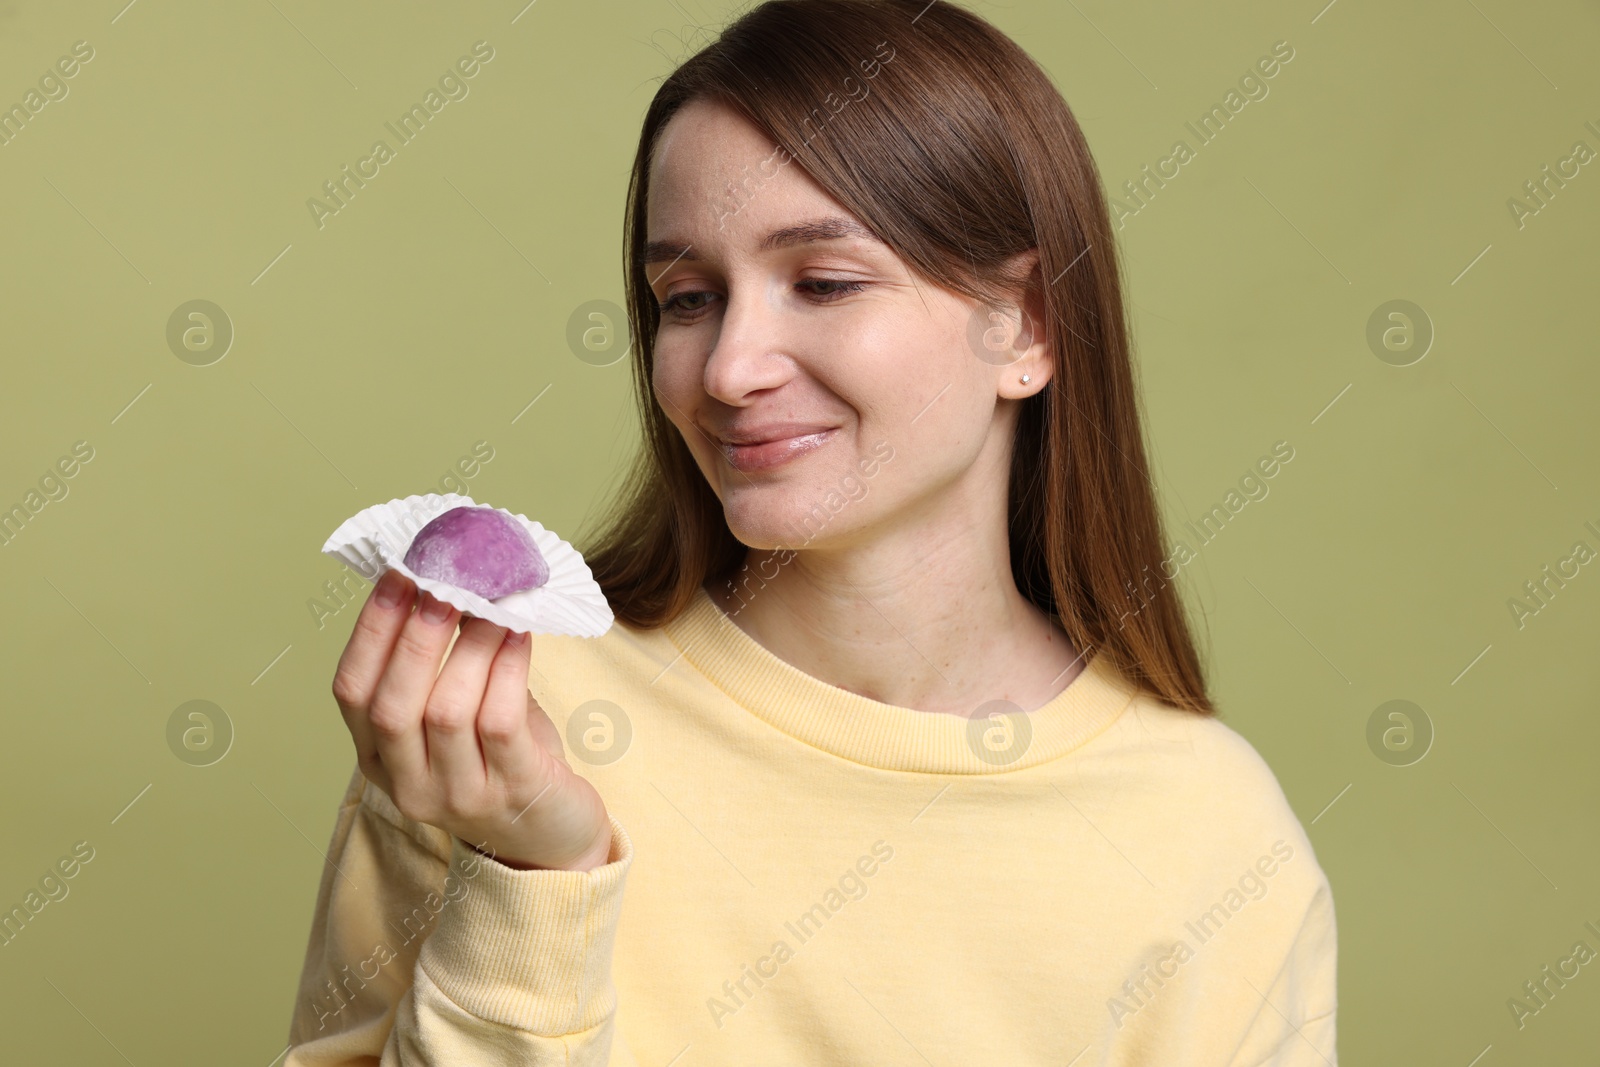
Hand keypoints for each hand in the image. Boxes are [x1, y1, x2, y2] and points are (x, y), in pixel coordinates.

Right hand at [330, 569, 611, 871]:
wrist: (552, 838)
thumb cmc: (502, 759)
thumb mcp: (455, 717)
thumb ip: (442, 663)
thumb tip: (450, 577)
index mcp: (380, 759)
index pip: (352, 692)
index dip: (370, 630)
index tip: (396, 573)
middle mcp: (409, 783)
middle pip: (393, 706)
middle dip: (414, 635)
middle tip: (442, 582)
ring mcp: (459, 795)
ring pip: (448, 711)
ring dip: (469, 646)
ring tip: (492, 601)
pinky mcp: (513, 792)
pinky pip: (502, 723)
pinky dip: (508, 670)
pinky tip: (519, 634)